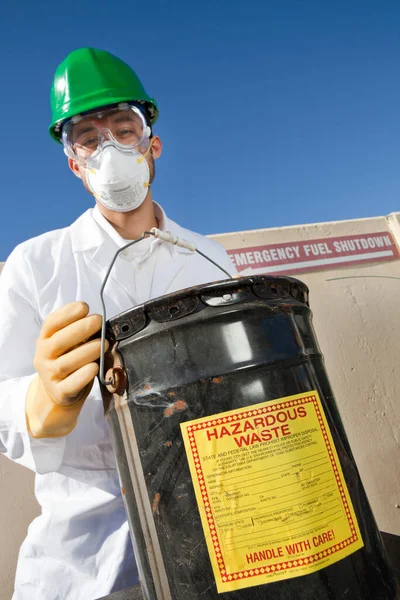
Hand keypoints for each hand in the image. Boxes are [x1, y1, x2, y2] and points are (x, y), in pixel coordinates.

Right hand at [26, 302, 108, 437]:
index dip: (67, 313)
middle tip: (98, 321)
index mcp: (45, 340)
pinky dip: (83, 376)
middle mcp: (43, 356)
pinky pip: (71, 385)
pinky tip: (94, 367)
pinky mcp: (60, 393)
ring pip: (66, 363)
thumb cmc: (68, 359)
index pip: (51, 324)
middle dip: (80, 329)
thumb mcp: (68, 343)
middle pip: (58, 341)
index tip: (84, 307)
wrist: (57, 392)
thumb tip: (98, 322)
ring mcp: (50, 375)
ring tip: (104, 344)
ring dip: (87, 351)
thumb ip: (79, 332)